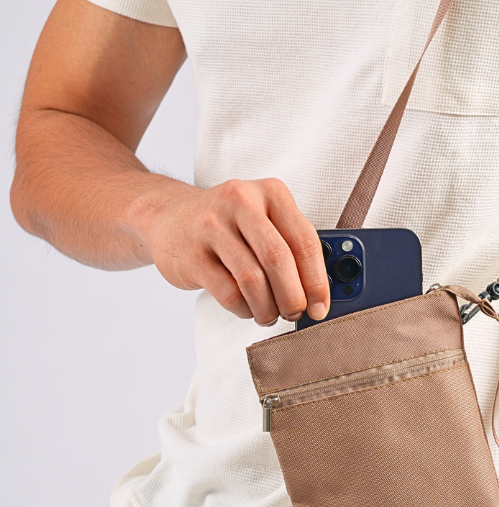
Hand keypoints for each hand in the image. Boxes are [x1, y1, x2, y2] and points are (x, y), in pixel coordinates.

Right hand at [130, 177, 329, 324]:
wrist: (168, 216)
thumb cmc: (229, 224)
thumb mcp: (264, 220)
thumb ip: (292, 247)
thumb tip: (319, 293)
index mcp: (270, 192)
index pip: (304, 240)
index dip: (317, 279)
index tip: (321, 305)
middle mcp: (241, 202)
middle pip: (278, 259)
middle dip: (293, 296)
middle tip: (296, 313)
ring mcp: (211, 226)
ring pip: (252, 280)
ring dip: (268, 307)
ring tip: (271, 314)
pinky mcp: (191, 255)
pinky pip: (228, 293)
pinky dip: (244, 309)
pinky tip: (247, 308)